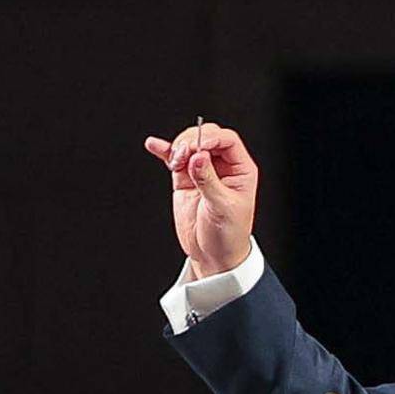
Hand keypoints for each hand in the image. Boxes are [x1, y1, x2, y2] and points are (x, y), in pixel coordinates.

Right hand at [147, 120, 259, 277]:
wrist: (214, 255)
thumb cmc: (228, 234)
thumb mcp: (222, 207)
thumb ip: (208, 181)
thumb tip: (198, 157)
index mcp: (240, 170)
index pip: (227, 141)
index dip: (212, 138)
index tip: (198, 146)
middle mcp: (222, 167)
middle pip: (207, 138)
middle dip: (193, 140)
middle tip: (184, 154)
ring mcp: (202, 172)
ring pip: (190, 146)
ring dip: (179, 148)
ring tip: (175, 161)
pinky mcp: (185, 180)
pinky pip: (174, 160)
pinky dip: (164, 152)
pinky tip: (154, 145)